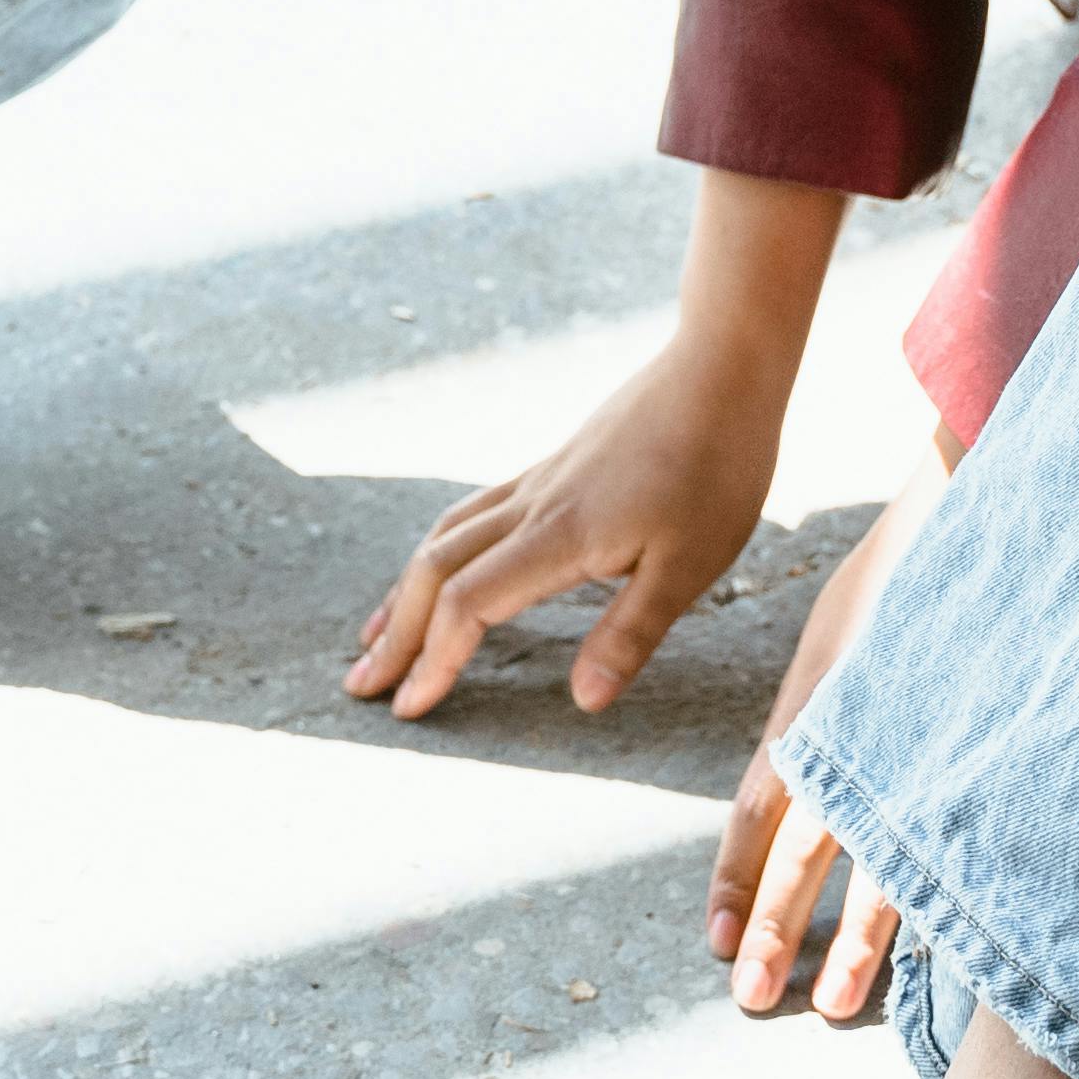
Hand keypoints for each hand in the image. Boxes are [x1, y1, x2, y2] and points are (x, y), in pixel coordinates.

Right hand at [341, 330, 795, 718]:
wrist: (718, 369)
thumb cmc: (716, 468)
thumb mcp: (691, 565)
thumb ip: (630, 633)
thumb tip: (582, 702)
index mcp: (558, 536)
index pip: (468, 604)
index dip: (434, 660)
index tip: (409, 710)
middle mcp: (531, 507)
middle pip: (434, 571)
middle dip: (395, 634)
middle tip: (360, 685)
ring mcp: (536, 482)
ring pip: (444, 537)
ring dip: (404, 591)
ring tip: (377, 634)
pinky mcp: (550, 469)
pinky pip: (470, 514)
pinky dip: (437, 552)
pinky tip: (442, 566)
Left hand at [713, 444, 949, 1020]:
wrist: (992, 503)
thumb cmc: (921, 560)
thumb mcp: (849, 625)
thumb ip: (827, 701)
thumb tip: (798, 774)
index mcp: (817, 698)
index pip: (760, 804)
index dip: (737, 875)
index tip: (717, 939)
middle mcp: (858, 727)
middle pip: (804, 843)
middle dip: (775, 923)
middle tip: (749, 994)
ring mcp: (921, 741)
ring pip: (879, 859)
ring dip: (853, 938)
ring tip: (831, 1001)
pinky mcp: (981, 750)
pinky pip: (956, 840)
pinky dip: (939, 899)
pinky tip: (934, 950)